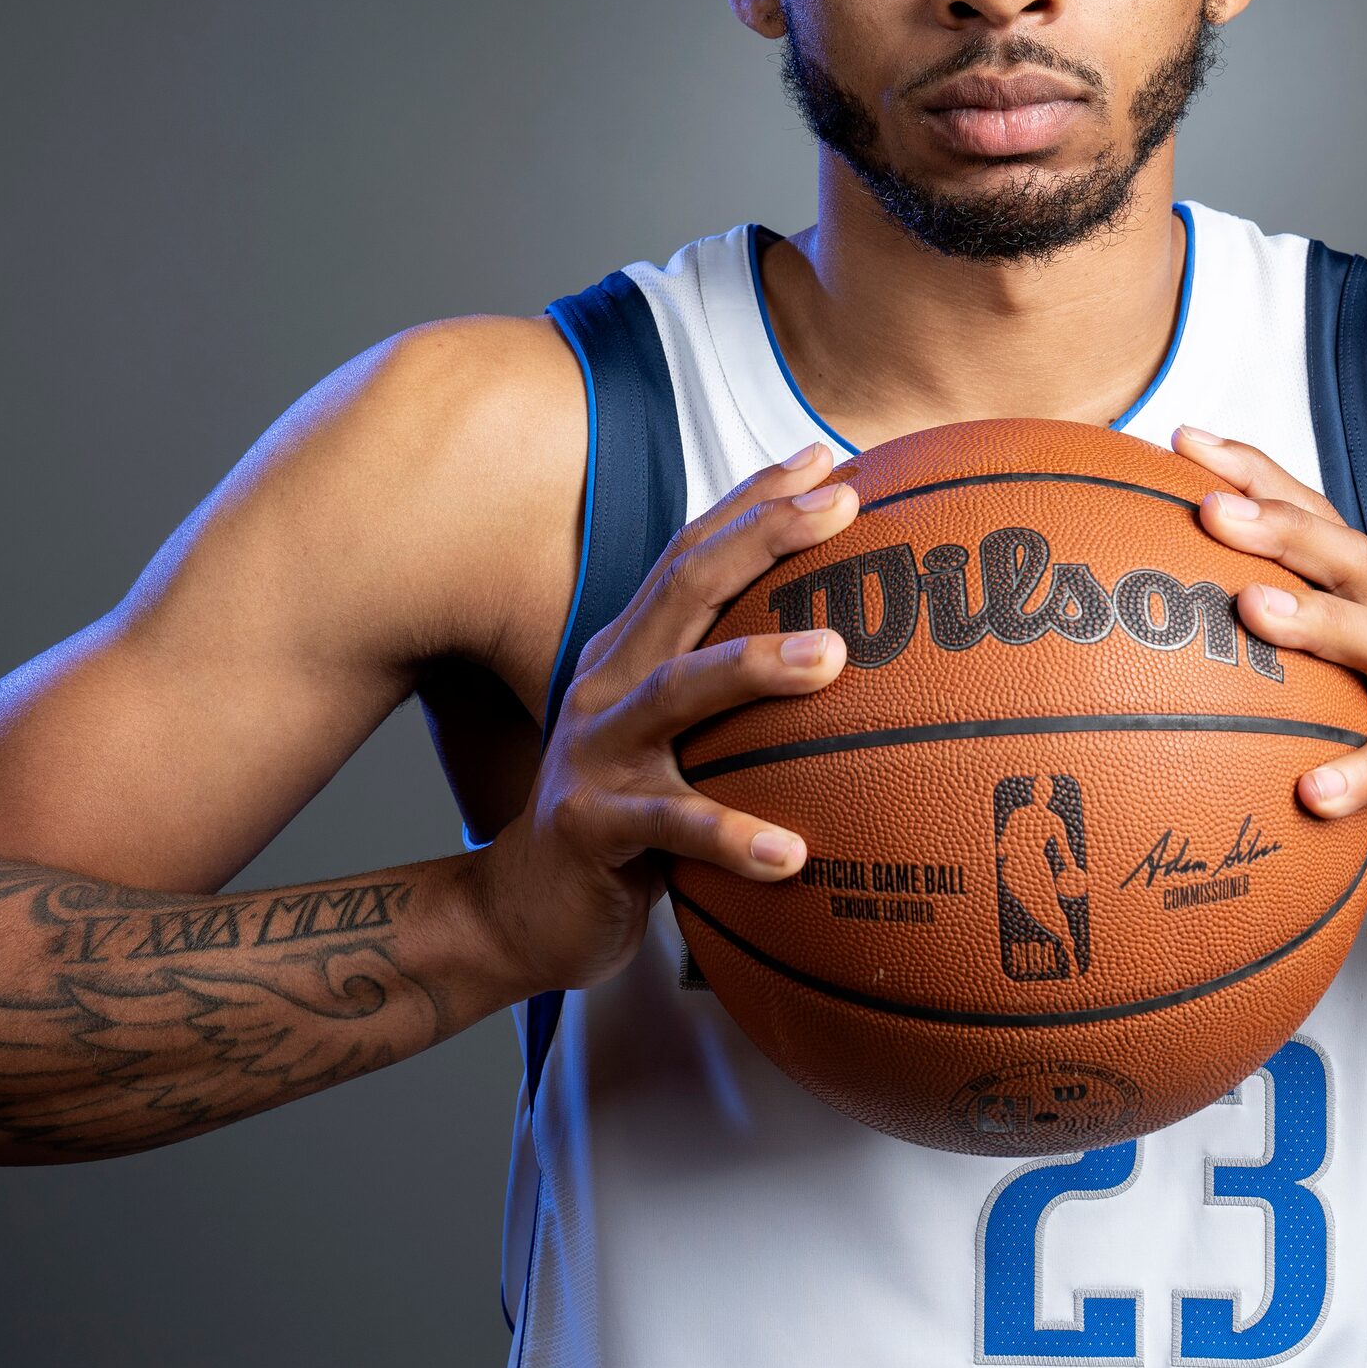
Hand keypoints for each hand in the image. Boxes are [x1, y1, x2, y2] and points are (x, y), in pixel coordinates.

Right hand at [476, 443, 858, 992]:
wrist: (523, 908)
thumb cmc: (626, 817)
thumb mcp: (672, 740)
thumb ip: (729, 693)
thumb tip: (844, 654)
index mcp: (629, 653)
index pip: (693, 556)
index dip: (754, 501)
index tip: (824, 459)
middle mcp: (607, 685)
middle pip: (686, 589)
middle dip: (763, 537)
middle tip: (842, 506)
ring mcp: (594, 753)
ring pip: (678, 693)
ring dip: (755, 666)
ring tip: (833, 658)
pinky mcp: (591, 828)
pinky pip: (671, 827)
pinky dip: (732, 835)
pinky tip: (793, 853)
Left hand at [1173, 426, 1366, 915]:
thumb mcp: (1356, 700)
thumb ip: (1291, 672)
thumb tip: (1175, 658)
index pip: (1321, 529)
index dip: (1261, 479)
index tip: (1186, 440)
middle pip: (1351, 563)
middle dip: (1281, 526)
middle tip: (1209, 508)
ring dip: (1316, 621)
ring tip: (1251, 608)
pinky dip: (1357, 777)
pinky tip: (1310, 790)